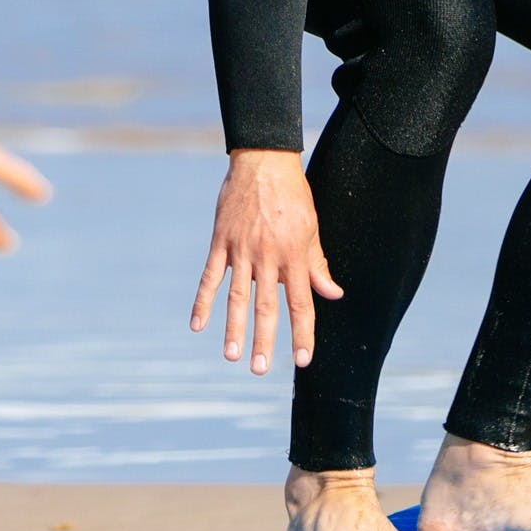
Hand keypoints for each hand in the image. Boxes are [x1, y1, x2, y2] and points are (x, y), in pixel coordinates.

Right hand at [191, 149, 343, 374]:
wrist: (263, 161)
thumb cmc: (292, 195)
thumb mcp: (311, 228)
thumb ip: (318, 264)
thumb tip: (333, 294)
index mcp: (295, 255)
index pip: (301, 302)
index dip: (302, 332)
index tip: (301, 360)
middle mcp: (269, 256)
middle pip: (267, 306)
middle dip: (264, 340)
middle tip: (259, 370)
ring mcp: (242, 249)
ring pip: (237, 296)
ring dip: (233, 328)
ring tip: (231, 356)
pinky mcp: (221, 241)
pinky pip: (210, 276)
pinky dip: (203, 300)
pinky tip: (197, 324)